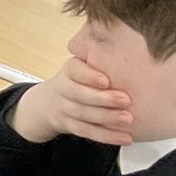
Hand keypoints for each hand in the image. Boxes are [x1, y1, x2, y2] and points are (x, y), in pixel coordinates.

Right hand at [8, 57, 134, 146]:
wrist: (47, 104)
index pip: (74, 70)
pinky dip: (106, 136)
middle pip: (79, 95)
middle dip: (103, 99)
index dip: (89, 76)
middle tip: (125, 100)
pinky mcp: (69, 126)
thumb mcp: (82, 64)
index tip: (105, 80)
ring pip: (83, 115)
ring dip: (106, 118)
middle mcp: (63, 89)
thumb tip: (127, 38)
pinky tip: (124, 137)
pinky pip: (87, 132)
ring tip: (127, 119)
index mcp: (69, 71)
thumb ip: (98, 56)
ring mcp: (64, 109)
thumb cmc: (77, 80)